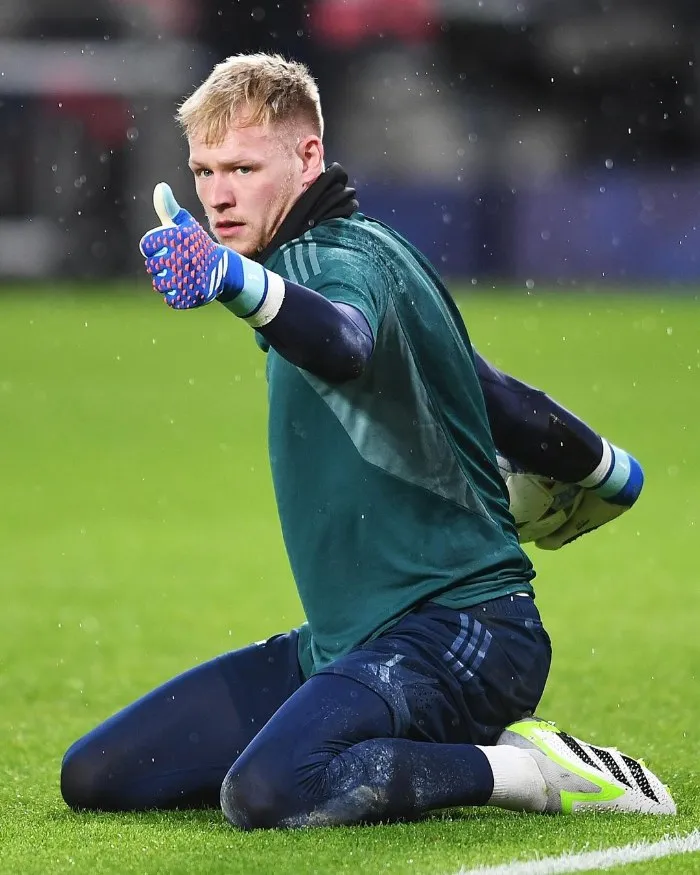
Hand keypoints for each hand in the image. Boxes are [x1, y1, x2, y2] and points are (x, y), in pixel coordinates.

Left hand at [139, 183, 243, 309]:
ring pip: (159, 284)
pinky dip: (175, 295)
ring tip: (178, 276)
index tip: (163, 248)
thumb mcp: (184, 225)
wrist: (222, 269)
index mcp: (178, 238)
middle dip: (160, 266)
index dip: (151, 247)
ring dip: (166, 282)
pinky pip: (171, 299)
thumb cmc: (196, 244)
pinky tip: (183, 287)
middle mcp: (182, 257)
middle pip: (152, 266)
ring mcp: (187, 279)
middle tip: (174, 264)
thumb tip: (160, 187)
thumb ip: (168, 208)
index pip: (146, 245)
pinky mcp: (191, 296)